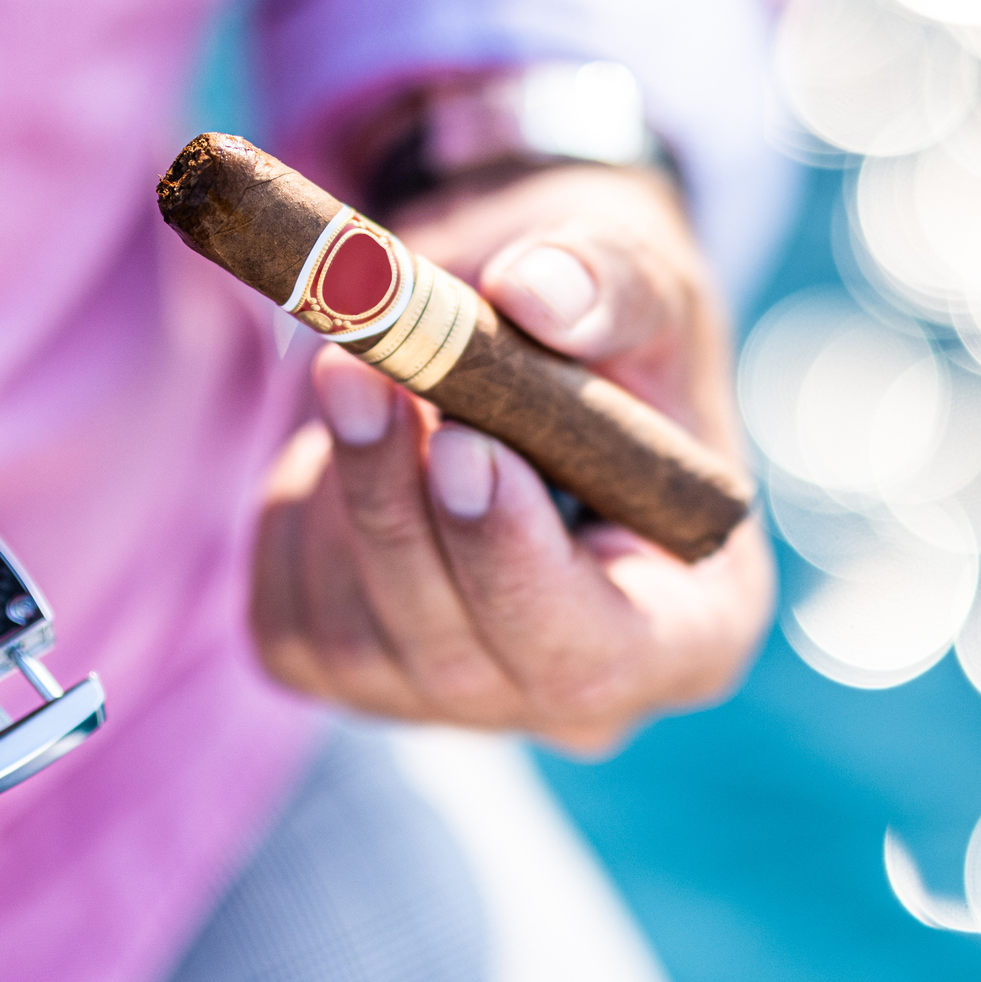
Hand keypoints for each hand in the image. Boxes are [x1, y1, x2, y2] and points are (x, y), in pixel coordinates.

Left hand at [250, 162, 774, 751]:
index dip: (515, 563)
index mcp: (689, 630)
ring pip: (358, 637)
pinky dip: (297, 516)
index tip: (462, 444)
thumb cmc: (607, 332)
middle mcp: (575, 696)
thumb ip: (607, 284)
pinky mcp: (349, 678)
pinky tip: (345, 448)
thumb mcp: (641, 279)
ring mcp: (456, 702)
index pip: (599, 653)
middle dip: (396, 508)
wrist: (517, 345)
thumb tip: (535, 288)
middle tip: (356, 367)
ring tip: (366, 373)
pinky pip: (291, 617)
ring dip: (342, 487)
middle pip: (460, 658)